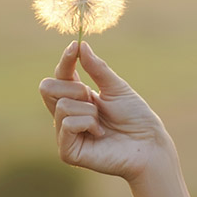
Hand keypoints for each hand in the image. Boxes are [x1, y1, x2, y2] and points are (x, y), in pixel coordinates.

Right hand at [39, 42, 174, 181]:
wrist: (148, 144)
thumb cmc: (136, 117)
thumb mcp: (116, 88)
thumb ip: (97, 69)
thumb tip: (81, 45)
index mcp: (77, 98)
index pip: (60, 75)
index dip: (65, 60)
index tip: (75, 47)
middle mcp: (67, 115)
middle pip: (47, 87)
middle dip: (74, 88)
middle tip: (94, 100)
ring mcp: (65, 134)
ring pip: (61, 106)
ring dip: (88, 110)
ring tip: (102, 123)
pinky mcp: (67, 152)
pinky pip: (67, 124)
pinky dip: (87, 123)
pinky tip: (100, 134)